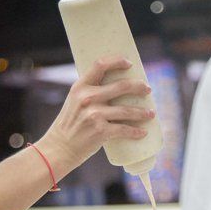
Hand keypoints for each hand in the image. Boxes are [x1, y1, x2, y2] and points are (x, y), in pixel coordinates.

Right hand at [39, 56, 154, 166]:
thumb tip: (115, 87)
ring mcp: (94, 114)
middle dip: (138, 87)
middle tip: (147, 90)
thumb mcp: (74, 102)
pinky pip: (124, 129)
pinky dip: (136, 132)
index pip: (100, 65)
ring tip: (151, 114)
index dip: (117, 61)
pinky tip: (143, 132)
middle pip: (121, 86)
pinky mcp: (101, 131)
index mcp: (80, 87)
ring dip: (142, 112)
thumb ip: (90, 92)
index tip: (129, 64)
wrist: (59, 148)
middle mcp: (87, 98)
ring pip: (126, 110)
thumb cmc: (69, 125)